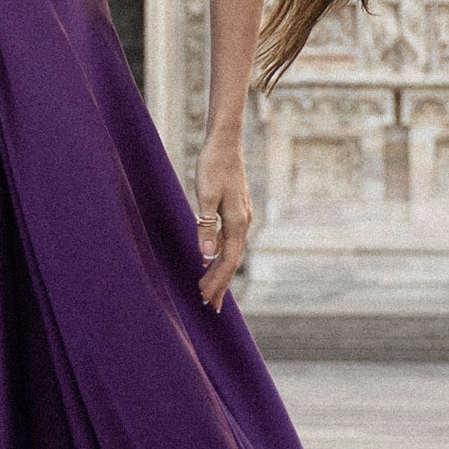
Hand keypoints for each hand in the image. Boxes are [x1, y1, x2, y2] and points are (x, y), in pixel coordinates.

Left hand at [193, 133, 252, 309]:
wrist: (226, 142)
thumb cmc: (214, 165)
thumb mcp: (206, 195)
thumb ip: (205, 225)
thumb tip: (205, 254)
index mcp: (237, 222)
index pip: (228, 261)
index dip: (217, 281)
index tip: (205, 298)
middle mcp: (243, 222)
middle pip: (232, 261)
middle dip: (221, 284)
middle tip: (208, 306)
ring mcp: (240, 216)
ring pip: (231, 252)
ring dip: (220, 272)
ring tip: (209, 290)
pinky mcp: (234, 210)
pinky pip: (229, 240)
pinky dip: (220, 255)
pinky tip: (210, 259)